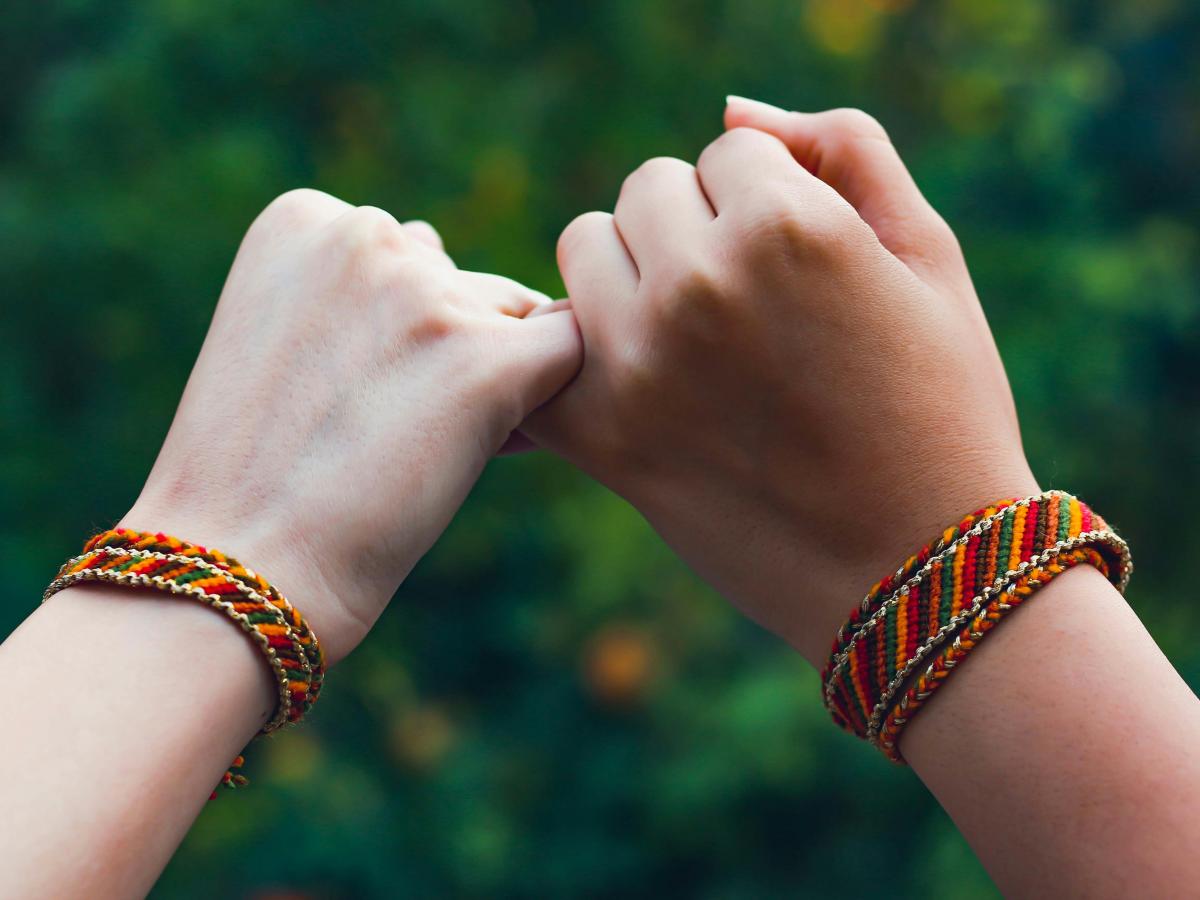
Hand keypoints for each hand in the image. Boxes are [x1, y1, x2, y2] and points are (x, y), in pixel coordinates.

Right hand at [125, 189, 581, 663]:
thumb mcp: (285, 339)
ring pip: (516, 321)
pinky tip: (494, 447)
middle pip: (467, 286)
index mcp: (306, 217)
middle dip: (460, 352)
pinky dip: (547, 400)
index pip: (414, 254)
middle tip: (399, 436)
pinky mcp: (486, 360)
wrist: (239, 564)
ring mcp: (428, 294)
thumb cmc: (255, 474)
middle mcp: (367, 232)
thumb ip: (362, 291)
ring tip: (428, 453)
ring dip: (499, 380)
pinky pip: (569, 351)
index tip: (365, 396)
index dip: (414, 331)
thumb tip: (453, 261)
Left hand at [523, 99, 1037, 663]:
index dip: (769, 202)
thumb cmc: (938, 407)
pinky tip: (631, 381)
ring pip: (585, 249)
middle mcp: (695, 284)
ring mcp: (634, 362)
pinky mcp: (598, 434)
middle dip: (694, 228)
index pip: (728, 149)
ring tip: (696, 341)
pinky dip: (577, 352)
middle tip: (749, 308)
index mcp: (783, 227)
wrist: (913, 569)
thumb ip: (843, 148)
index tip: (802, 271)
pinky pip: (545, 346)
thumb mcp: (928, 255)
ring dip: (631, 275)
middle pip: (646, 191)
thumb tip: (733, 108)